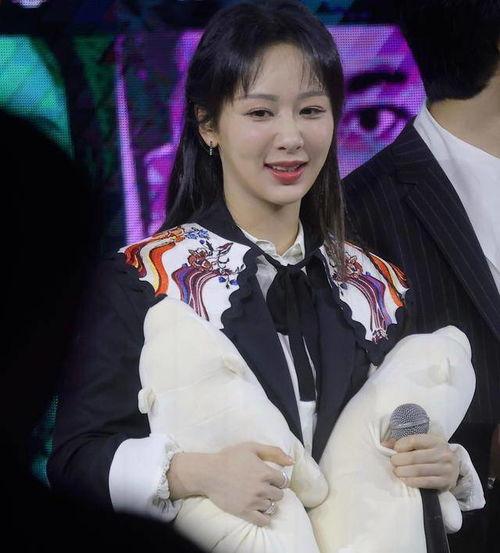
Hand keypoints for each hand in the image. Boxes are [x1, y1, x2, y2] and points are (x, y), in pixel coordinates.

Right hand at [169, 442, 292, 525]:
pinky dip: (264, 516)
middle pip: (279, 495)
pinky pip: (264, 520)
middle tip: (263, 486)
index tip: (270, 478)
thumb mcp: (252, 447)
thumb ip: (274, 452)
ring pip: (272, 506)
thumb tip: (292, 461)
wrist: (209, 472)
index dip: (278, 479)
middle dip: (273, 490)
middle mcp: (262, 488)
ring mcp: (253, 501)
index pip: (284, 481)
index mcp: (265, 472)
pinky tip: (258, 509)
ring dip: (268, 502)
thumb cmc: (230, 457)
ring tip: (258, 496)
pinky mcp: (245, 512)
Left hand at [382, 434, 459, 490]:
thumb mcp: (422, 445)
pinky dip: (412, 481)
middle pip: (415, 457)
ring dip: (404, 472)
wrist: (453, 468)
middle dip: (400, 460)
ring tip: (396, 472)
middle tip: (393, 463)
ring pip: (419, 470)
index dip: (401, 445)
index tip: (395, 450)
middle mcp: (443, 453)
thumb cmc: (431, 454)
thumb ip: (403, 443)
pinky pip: (426, 482)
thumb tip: (383, 445)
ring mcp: (446, 468)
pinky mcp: (446, 482)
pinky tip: (404, 480)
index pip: (415, 440)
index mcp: (436, 440)